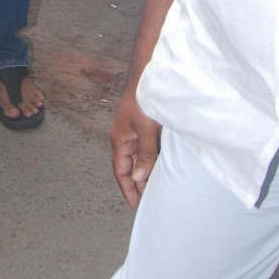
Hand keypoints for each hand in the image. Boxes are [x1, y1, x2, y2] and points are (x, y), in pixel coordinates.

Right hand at [110, 87, 161, 207]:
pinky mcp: (143, 125)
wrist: (147, 74)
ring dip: (144, 171)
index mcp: (119, 139)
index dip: (128, 188)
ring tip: (155, 187)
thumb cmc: (143, 97)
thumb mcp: (146, 128)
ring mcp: (133, 131)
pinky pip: (145, 148)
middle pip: (128, 166)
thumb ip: (144, 153)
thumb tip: (139, 177)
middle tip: (148, 199)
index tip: (135, 204)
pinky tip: (159, 164)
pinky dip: (150, 159)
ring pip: (137, 157)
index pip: (121, 171)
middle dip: (137, 183)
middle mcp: (124, 137)